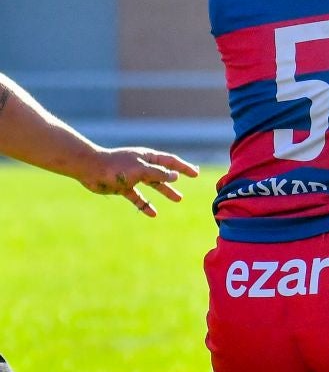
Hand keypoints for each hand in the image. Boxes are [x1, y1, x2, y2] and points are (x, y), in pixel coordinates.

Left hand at [82, 146, 198, 216]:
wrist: (91, 169)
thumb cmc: (116, 166)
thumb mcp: (140, 170)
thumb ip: (157, 173)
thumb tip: (175, 176)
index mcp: (147, 157)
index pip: (170, 161)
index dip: (183, 167)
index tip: (195, 173)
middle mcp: (142, 166)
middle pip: (164, 172)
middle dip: (178, 177)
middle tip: (191, 180)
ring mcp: (133, 176)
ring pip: (154, 185)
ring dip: (166, 191)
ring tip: (178, 199)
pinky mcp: (124, 187)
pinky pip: (138, 197)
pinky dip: (146, 204)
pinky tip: (152, 213)